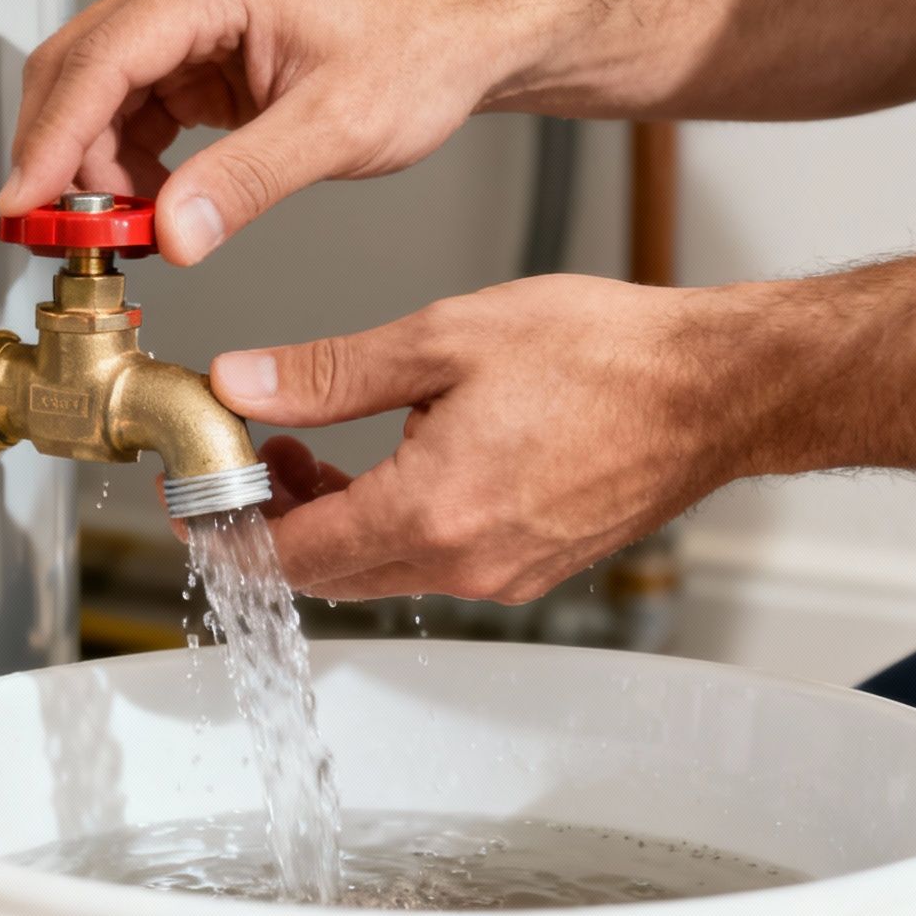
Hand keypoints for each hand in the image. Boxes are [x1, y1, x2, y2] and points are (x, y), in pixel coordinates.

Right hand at [0, 0, 506, 263]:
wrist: (459, 34)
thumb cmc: (416, 49)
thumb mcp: (336, 126)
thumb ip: (248, 181)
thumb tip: (173, 231)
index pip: (99, 61)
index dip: (50, 139)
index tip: (25, 202)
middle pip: (78, 72)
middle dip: (59, 159)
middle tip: (59, 237)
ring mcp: (185, 17)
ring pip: (96, 96)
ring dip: (93, 168)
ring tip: (120, 233)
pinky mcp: (194, 52)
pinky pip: (131, 109)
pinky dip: (126, 164)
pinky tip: (149, 207)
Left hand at [212, 275, 747, 601]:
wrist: (717, 389)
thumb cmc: (604, 355)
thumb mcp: (444, 340)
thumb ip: (330, 372)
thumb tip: (241, 383)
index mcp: (432, 514)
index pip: (291, 556)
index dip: (230, 531)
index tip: (199, 498)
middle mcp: (466, 565)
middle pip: (328, 575)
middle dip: (274, 523)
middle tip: (252, 457)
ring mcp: (504, 575)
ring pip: (379, 571)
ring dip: (331, 523)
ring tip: (310, 450)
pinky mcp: (532, 567)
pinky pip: (432, 564)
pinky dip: (388, 527)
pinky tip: (387, 467)